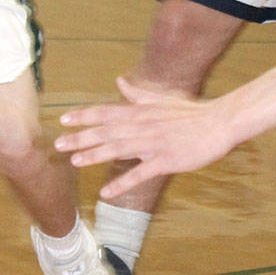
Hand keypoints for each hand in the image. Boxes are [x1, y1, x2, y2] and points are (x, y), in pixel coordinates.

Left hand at [54, 77, 238, 199]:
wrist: (218, 123)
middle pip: (106, 131)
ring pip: (118, 149)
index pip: (105, 112)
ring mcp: (153, 144)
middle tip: (57, 143)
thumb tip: (119, 82)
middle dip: (80, 137)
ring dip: (94, 155)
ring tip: (74, 162)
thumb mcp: (160, 99)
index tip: (63, 120)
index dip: (83, 116)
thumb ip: (136, 94)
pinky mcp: (165, 161)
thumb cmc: (190, 112)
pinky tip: (106, 192)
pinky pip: (139, 174)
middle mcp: (141, 126)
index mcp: (139, 112)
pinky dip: (122, 183)